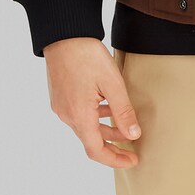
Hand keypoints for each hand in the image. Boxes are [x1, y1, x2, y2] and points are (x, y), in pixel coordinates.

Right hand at [43, 38, 140, 168]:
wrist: (63, 33)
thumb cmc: (86, 55)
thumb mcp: (112, 84)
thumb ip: (123, 112)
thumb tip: (134, 135)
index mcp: (79, 115)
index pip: (96, 150)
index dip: (115, 160)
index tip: (132, 161)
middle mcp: (67, 115)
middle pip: (91, 141)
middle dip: (113, 147)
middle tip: (133, 150)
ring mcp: (61, 106)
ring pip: (86, 128)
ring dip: (106, 131)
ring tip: (126, 128)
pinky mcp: (60, 97)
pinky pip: (80, 116)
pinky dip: (96, 119)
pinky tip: (109, 110)